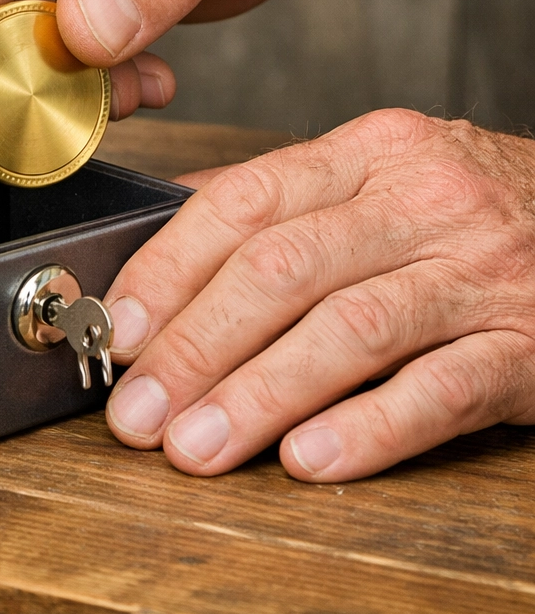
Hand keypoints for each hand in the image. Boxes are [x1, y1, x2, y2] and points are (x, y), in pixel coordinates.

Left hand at [102, 109, 534, 480]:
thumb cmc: (461, 212)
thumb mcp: (375, 177)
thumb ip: (276, 200)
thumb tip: (161, 229)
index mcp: (368, 153)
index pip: (246, 200)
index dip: (170, 267)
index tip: (120, 326)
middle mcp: (422, 202)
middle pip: (285, 268)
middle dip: (197, 346)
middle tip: (138, 410)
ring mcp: (478, 273)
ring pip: (351, 330)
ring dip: (260, 396)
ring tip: (195, 447)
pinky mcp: (528, 348)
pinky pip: (441, 391)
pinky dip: (368, 429)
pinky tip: (307, 460)